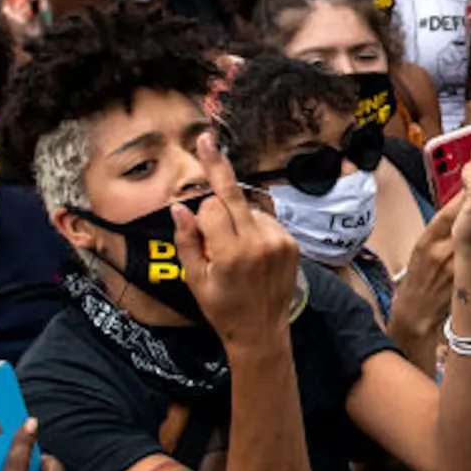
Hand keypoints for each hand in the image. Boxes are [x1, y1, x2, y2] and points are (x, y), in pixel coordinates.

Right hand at [173, 131, 304, 345]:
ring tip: (234, 249)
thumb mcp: (194, 280)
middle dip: (217, 165)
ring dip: (237, 217)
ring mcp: (278, 241)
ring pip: (248, 208)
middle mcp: (258, 243)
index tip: (194, 216)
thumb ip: (186, 240)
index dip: (201, 215)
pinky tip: (251, 250)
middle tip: (206, 139)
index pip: (211, 208)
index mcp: (230, 254)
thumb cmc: (222, 309)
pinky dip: (254, 226)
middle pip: (233, 194)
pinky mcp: (292, 242)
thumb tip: (178, 206)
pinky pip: (266, 219)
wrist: (262, 331)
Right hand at [385, 207, 457, 361]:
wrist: (417, 311)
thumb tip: (465, 206)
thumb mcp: (422, 247)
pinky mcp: (466, 279)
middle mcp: (441, 252)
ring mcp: (456, 267)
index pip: (449, 212)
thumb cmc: (419, 276)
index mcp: (426, 240)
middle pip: (468, 223)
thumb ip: (442, 228)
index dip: (466, 197)